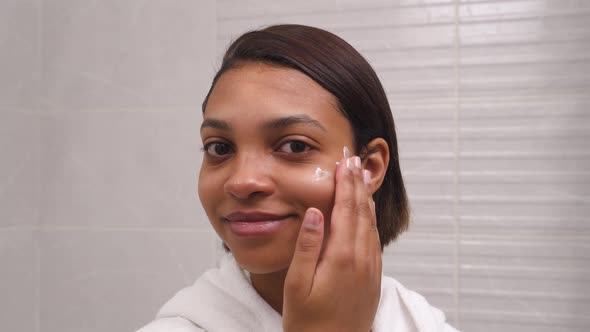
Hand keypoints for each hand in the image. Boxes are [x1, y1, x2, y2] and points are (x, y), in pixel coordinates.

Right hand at [282, 152, 381, 331]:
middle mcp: (361, 259)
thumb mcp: (296, 285)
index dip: (345, 183)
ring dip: (366, 197)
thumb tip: (313, 212)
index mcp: (341, 257)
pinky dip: (371, 219)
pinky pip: (374, 240)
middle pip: (362, 211)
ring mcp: (370, 269)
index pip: (346, 209)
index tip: (344, 161)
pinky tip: (367, 213)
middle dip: (358, 182)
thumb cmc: (308, 323)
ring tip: (361, 177)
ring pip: (371, 224)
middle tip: (354, 159)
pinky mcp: (373, 278)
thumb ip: (306, 246)